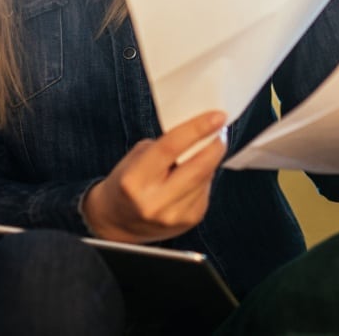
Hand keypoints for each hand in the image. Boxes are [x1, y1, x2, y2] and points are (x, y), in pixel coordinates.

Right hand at [84, 111, 226, 243]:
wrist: (119, 222)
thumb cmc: (127, 182)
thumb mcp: (136, 158)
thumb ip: (166, 145)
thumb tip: (201, 134)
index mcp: (134, 181)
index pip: (170, 148)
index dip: (197, 129)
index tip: (217, 116)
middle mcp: (155, 202)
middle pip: (198, 167)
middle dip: (215, 145)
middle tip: (219, 129)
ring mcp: (174, 215)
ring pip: (206, 178)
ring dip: (210, 160)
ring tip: (202, 151)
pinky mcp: (189, 221)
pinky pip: (205, 191)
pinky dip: (204, 177)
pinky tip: (193, 175)